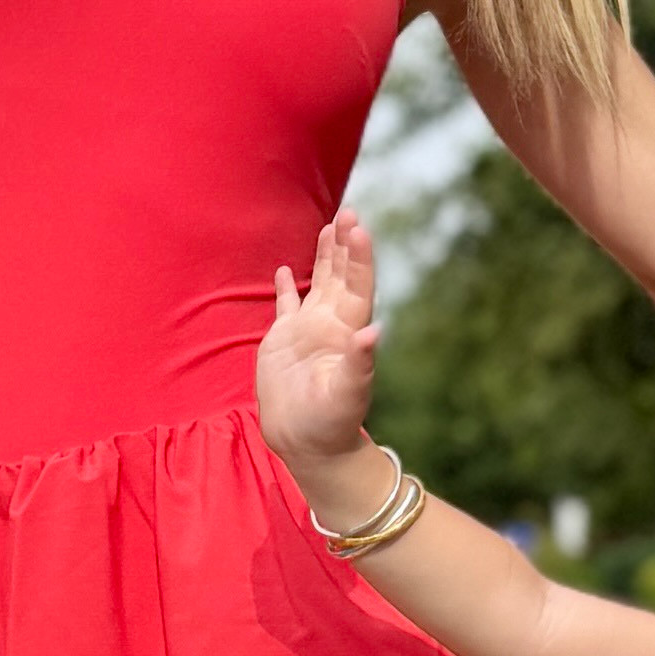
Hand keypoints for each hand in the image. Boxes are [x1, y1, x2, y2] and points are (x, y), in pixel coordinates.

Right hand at [258, 207, 384, 475]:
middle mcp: (332, 325)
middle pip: (342, 276)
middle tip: (349, 212)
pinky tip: (281, 269)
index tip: (359, 228)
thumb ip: (359, 362)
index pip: (359, 285)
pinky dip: (285, 287)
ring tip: (331, 225)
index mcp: (349, 331)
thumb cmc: (330, 423)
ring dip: (325, 256)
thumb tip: (373, 332)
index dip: (360, 257)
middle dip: (346, 245)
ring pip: (318, 283)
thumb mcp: (347, 393)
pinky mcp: (284, 341)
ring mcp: (308, 331)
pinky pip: (286, 305)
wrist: (307, 443)